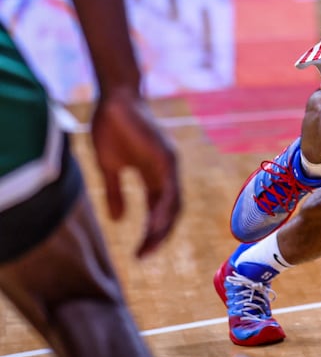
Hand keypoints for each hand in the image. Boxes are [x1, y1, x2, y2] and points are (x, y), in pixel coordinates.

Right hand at [89, 87, 181, 257]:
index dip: (151, 232)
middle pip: (170, 211)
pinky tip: (154, 224)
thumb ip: (116, 193)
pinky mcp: (167, 156)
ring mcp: (169, 164)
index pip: (159, 210)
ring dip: (163, 227)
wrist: (115, 99)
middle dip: (159, 235)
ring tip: (149, 246)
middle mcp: (167, 172)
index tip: (139, 253)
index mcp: (154, 176)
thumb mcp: (110, 168)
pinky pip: (170, 188)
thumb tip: (118, 221)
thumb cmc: (112, 128)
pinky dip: (165, 208)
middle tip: (144, 256)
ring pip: (174, 203)